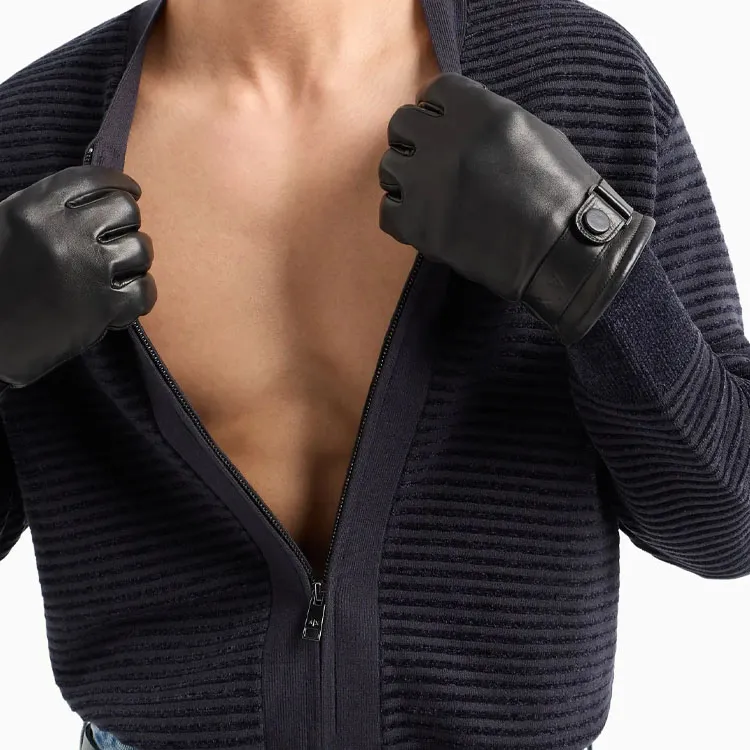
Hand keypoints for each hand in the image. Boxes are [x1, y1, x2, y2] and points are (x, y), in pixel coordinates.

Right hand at [0, 165, 156, 392]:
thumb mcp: (7, 228)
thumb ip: (47, 212)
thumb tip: (97, 203)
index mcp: (35, 207)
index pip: (93, 180)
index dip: (120, 184)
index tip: (131, 193)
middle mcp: (64, 232)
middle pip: (126, 211)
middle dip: (128, 225)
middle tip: (116, 242)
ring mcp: (87, 269)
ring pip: (141, 249)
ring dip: (136, 262)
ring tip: (118, 273)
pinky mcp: (102, 307)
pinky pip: (144, 290)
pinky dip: (142, 294)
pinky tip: (126, 299)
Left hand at [378, 72, 654, 344]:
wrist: (564, 252)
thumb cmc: (561, 193)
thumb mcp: (534, 133)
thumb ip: (487, 120)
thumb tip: (457, 121)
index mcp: (479, 112)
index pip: (434, 92)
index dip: (438, 111)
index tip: (443, 128)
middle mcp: (446, 142)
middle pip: (401, 125)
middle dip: (414, 141)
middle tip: (429, 161)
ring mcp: (428, 185)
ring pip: (388, 167)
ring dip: (405, 178)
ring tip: (428, 195)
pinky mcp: (419, 227)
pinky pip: (387, 212)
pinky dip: (401, 216)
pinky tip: (424, 221)